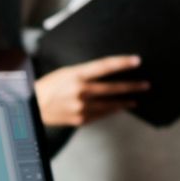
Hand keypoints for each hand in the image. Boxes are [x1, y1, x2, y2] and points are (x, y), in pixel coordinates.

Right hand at [34, 55, 148, 126]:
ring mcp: (81, 107)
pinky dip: (110, 111)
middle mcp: (80, 91)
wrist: (34, 106)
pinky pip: (100, 114)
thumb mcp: (66, 72)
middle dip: (131, 86)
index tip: (137, 61)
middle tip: (145, 85)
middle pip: (112, 88)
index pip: (104, 66)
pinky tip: (118, 108)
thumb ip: (86, 73)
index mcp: (76, 75)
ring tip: (135, 100)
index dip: (122, 63)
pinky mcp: (80, 119)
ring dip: (124, 101)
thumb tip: (108, 73)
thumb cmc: (49, 86)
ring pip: (109, 104)